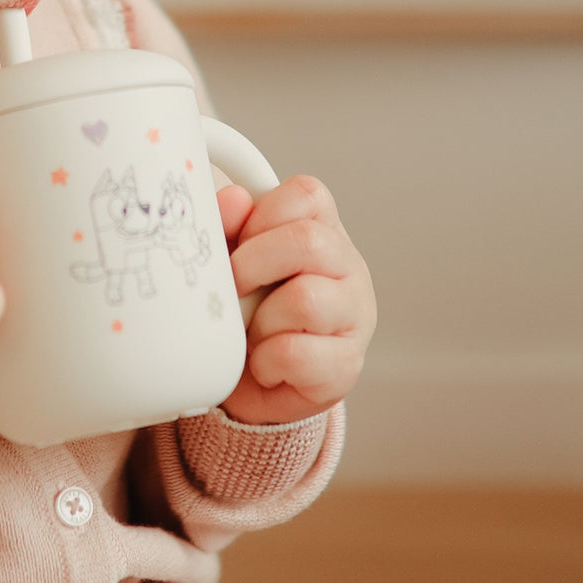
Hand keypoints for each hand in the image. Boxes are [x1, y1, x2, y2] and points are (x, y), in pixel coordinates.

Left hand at [215, 175, 374, 425]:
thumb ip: (228, 229)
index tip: (238, 243)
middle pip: (308, 241)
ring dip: (261, 321)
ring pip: (305, 299)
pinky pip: (296, 353)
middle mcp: (348, 269)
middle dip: (252, 265)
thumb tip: (233, 200)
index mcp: (323, 233)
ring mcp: (355, 316)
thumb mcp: (230, 266)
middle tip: (233, 289)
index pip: (308, 195)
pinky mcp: (346, 364)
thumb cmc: (245, 317)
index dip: (263, 214)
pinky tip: (265, 365)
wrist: (250, 387)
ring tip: (253, 334)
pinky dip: (266, 362)